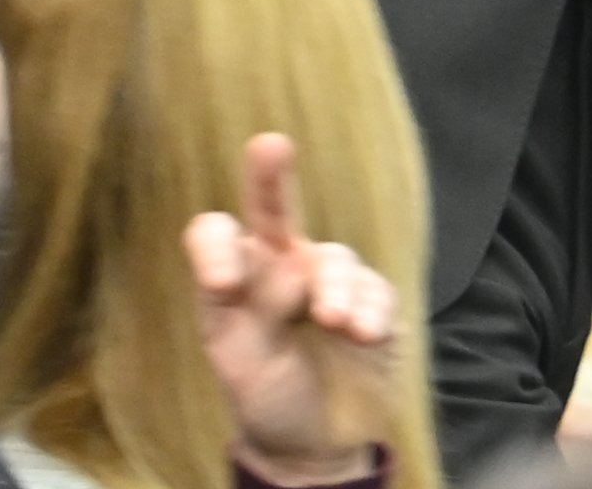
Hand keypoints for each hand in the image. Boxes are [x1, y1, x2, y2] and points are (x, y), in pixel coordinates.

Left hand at [187, 133, 397, 485]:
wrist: (314, 445)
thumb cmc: (267, 394)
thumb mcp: (236, 360)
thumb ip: (234, 311)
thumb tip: (253, 266)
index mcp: (240, 277)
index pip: (219, 235)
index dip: (216, 247)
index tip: (223, 282)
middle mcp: (284, 266)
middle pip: (274, 209)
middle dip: (271, 175)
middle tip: (270, 145)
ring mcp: (331, 283)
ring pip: (334, 259)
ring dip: (334, 286)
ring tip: (333, 321)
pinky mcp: (375, 305)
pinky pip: (375, 291)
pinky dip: (369, 310)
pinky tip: (363, 335)